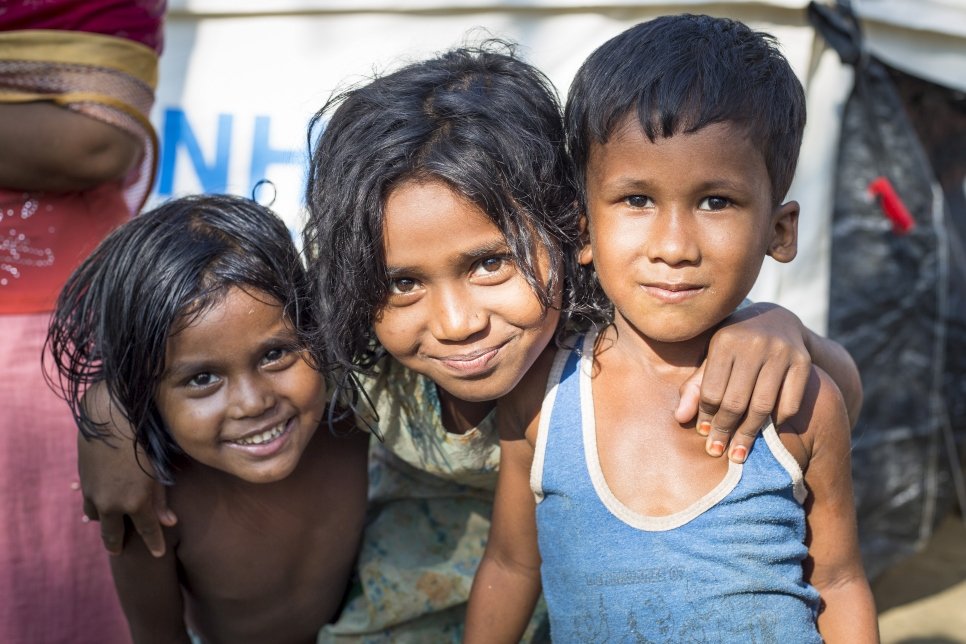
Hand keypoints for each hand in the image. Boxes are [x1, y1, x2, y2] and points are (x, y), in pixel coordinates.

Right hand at [77, 386, 176, 556]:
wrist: (110, 421)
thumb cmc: (143, 442)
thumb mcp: (158, 472)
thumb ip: (161, 499)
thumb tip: (169, 523)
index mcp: (136, 503)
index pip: (147, 532)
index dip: (154, 545)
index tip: (158, 554)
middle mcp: (112, 505)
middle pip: (113, 535)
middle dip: (117, 544)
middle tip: (119, 551)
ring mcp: (94, 496)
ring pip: (97, 519)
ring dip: (104, 522)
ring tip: (110, 524)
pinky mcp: (84, 484)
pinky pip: (88, 503)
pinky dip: (94, 506)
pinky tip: (97, 505)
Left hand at [674, 302, 811, 461]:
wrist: (778, 321)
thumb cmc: (735, 346)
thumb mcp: (712, 358)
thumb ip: (695, 387)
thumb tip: (680, 418)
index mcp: (725, 341)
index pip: (712, 390)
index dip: (706, 416)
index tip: (705, 435)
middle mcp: (754, 344)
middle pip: (736, 401)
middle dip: (725, 430)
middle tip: (719, 451)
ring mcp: (781, 353)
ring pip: (763, 406)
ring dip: (750, 434)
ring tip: (739, 452)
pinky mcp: (802, 362)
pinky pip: (790, 404)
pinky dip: (778, 421)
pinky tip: (767, 430)